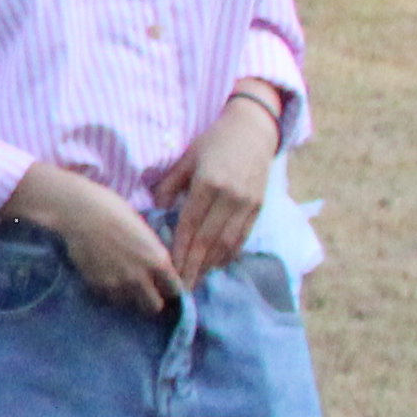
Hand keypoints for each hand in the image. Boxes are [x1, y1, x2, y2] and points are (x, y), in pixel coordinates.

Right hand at [14, 162, 179, 315]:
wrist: (80, 213)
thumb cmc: (114, 211)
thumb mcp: (144, 232)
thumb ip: (152, 253)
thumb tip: (155, 266)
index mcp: (158, 261)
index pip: (175, 290)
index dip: (170, 288)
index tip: (164, 286)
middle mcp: (140, 277)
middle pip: (153, 306)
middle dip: (152, 300)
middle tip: (144, 290)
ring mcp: (117, 284)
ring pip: (129, 304)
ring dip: (128, 296)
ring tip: (121, 281)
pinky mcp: (96, 285)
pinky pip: (108, 297)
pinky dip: (108, 291)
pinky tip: (104, 275)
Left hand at [163, 90, 284, 288]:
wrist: (253, 130)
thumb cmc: (214, 142)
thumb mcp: (187, 157)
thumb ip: (171, 184)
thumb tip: (157, 209)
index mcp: (209, 184)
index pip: (190, 224)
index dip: (180, 249)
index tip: (169, 269)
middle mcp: (231, 197)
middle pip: (209, 239)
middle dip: (194, 265)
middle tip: (181, 287)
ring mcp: (248, 204)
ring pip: (228, 242)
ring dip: (211, 264)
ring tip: (197, 280)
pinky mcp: (259, 207)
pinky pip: (243, 236)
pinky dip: (230, 253)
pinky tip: (217, 264)